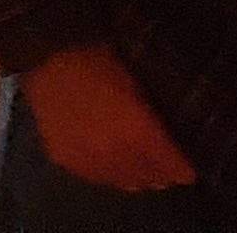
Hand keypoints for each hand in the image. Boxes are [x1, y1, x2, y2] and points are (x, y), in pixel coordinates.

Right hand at [23, 45, 196, 193]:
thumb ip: (154, 119)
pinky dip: (106, 172)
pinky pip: (94, 177)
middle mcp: (114, 153)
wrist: (48, 53)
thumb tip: (167, 141)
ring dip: (134, 175)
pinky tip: (107, 159)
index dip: (183, 169)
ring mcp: (86, 160)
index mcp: (137, 130)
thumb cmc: (100, 58)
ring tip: (137, 164)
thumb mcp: (137, 84)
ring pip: (122, 182)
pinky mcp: (63, 160)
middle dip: (159, 173)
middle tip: (164, 166)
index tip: (189, 169)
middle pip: (148, 179)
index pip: (172, 166)